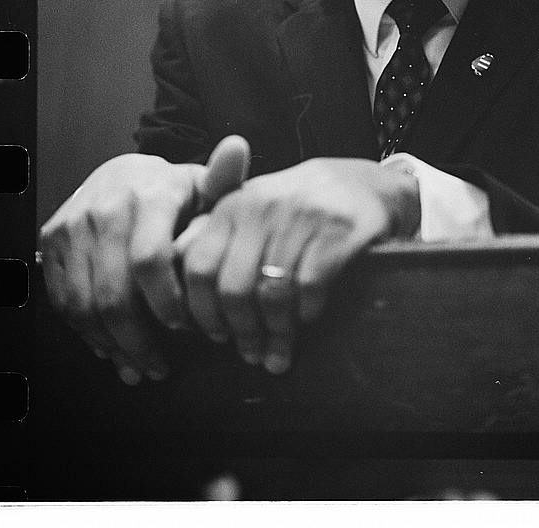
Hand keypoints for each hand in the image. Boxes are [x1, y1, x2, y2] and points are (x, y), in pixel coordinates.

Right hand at [39, 136, 249, 384]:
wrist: (121, 174)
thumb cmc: (173, 192)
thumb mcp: (203, 186)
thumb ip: (224, 181)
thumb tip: (239, 147)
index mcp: (149, 195)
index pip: (150, 260)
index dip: (166, 302)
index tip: (185, 327)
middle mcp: (105, 207)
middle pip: (114, 293)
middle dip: (138, 339)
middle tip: (160, 366)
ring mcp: (73, 225)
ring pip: (85, 303)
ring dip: (111, 344)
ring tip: (137, 365)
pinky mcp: (52, 240)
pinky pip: (63, 299)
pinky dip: (85, 331)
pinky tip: (109, 347)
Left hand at [174, 157, 419, 374]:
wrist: (362, 183)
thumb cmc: (296, 205)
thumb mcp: (252, 209)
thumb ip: (214, 237)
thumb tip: (176, 279)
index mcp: (234, 205)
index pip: (199, 267)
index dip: (201, 311)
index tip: (213, 335)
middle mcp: (263, 207)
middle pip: (233, 289)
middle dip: (240, 332)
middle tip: (249, 353)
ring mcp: (302, 218)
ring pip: (272, 294)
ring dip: (274, 333)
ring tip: (277, 353)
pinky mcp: (339, 232)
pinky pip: (310, 288)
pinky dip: (306, 312)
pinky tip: (308, 318)